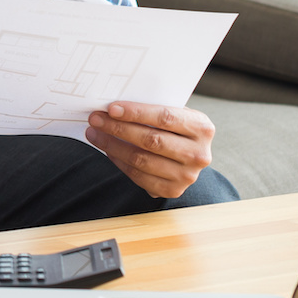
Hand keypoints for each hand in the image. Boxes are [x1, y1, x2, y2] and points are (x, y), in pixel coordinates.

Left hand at [85, 101, 215, 198]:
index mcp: (202, 128)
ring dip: (112, 145)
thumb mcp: (175, 113)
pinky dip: (119, 162)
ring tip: (94, 133)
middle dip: (118, 128)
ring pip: (141, 160)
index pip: (165, 117)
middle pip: (151, 140)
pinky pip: (139, 177)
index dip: (136, 112)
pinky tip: (108, 150)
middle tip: (95, 119)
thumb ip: (153, 109)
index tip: (111, 108)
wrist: (191, 155)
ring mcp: (187, 176)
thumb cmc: (176, 128)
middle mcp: (199, 154)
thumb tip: (113, 107)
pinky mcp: (173, 190)